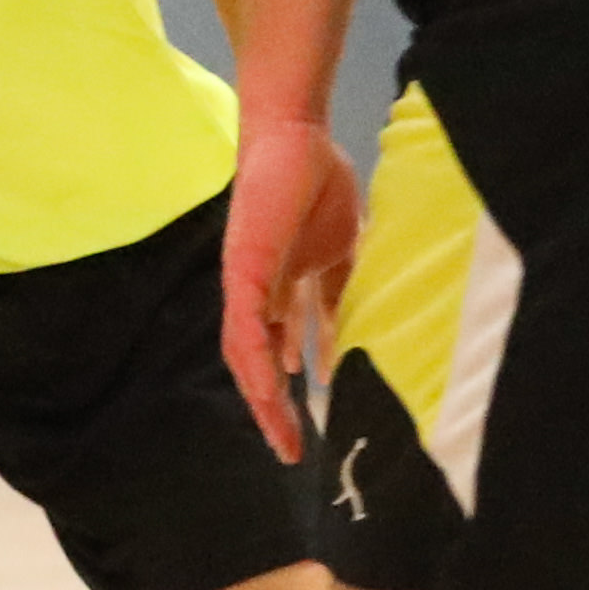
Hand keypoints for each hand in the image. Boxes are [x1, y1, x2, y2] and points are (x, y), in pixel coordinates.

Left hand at [222, 115, 363, 463]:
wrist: (296, 138)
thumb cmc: (317, 184)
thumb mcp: (339, 254)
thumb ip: (337, 294)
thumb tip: (346, 339)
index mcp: (281, 294)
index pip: (280, 355)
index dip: (290, 394)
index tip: (308, 432)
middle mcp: (258, 296)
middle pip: (260, 364)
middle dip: (274, 410)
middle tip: (292, 451)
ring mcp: (246, 283)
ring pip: (246, 352)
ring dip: (261, 395)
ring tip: (280, 432)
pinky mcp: (242, 267)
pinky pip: (245, 321)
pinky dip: (255, 355)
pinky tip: (268, 385)